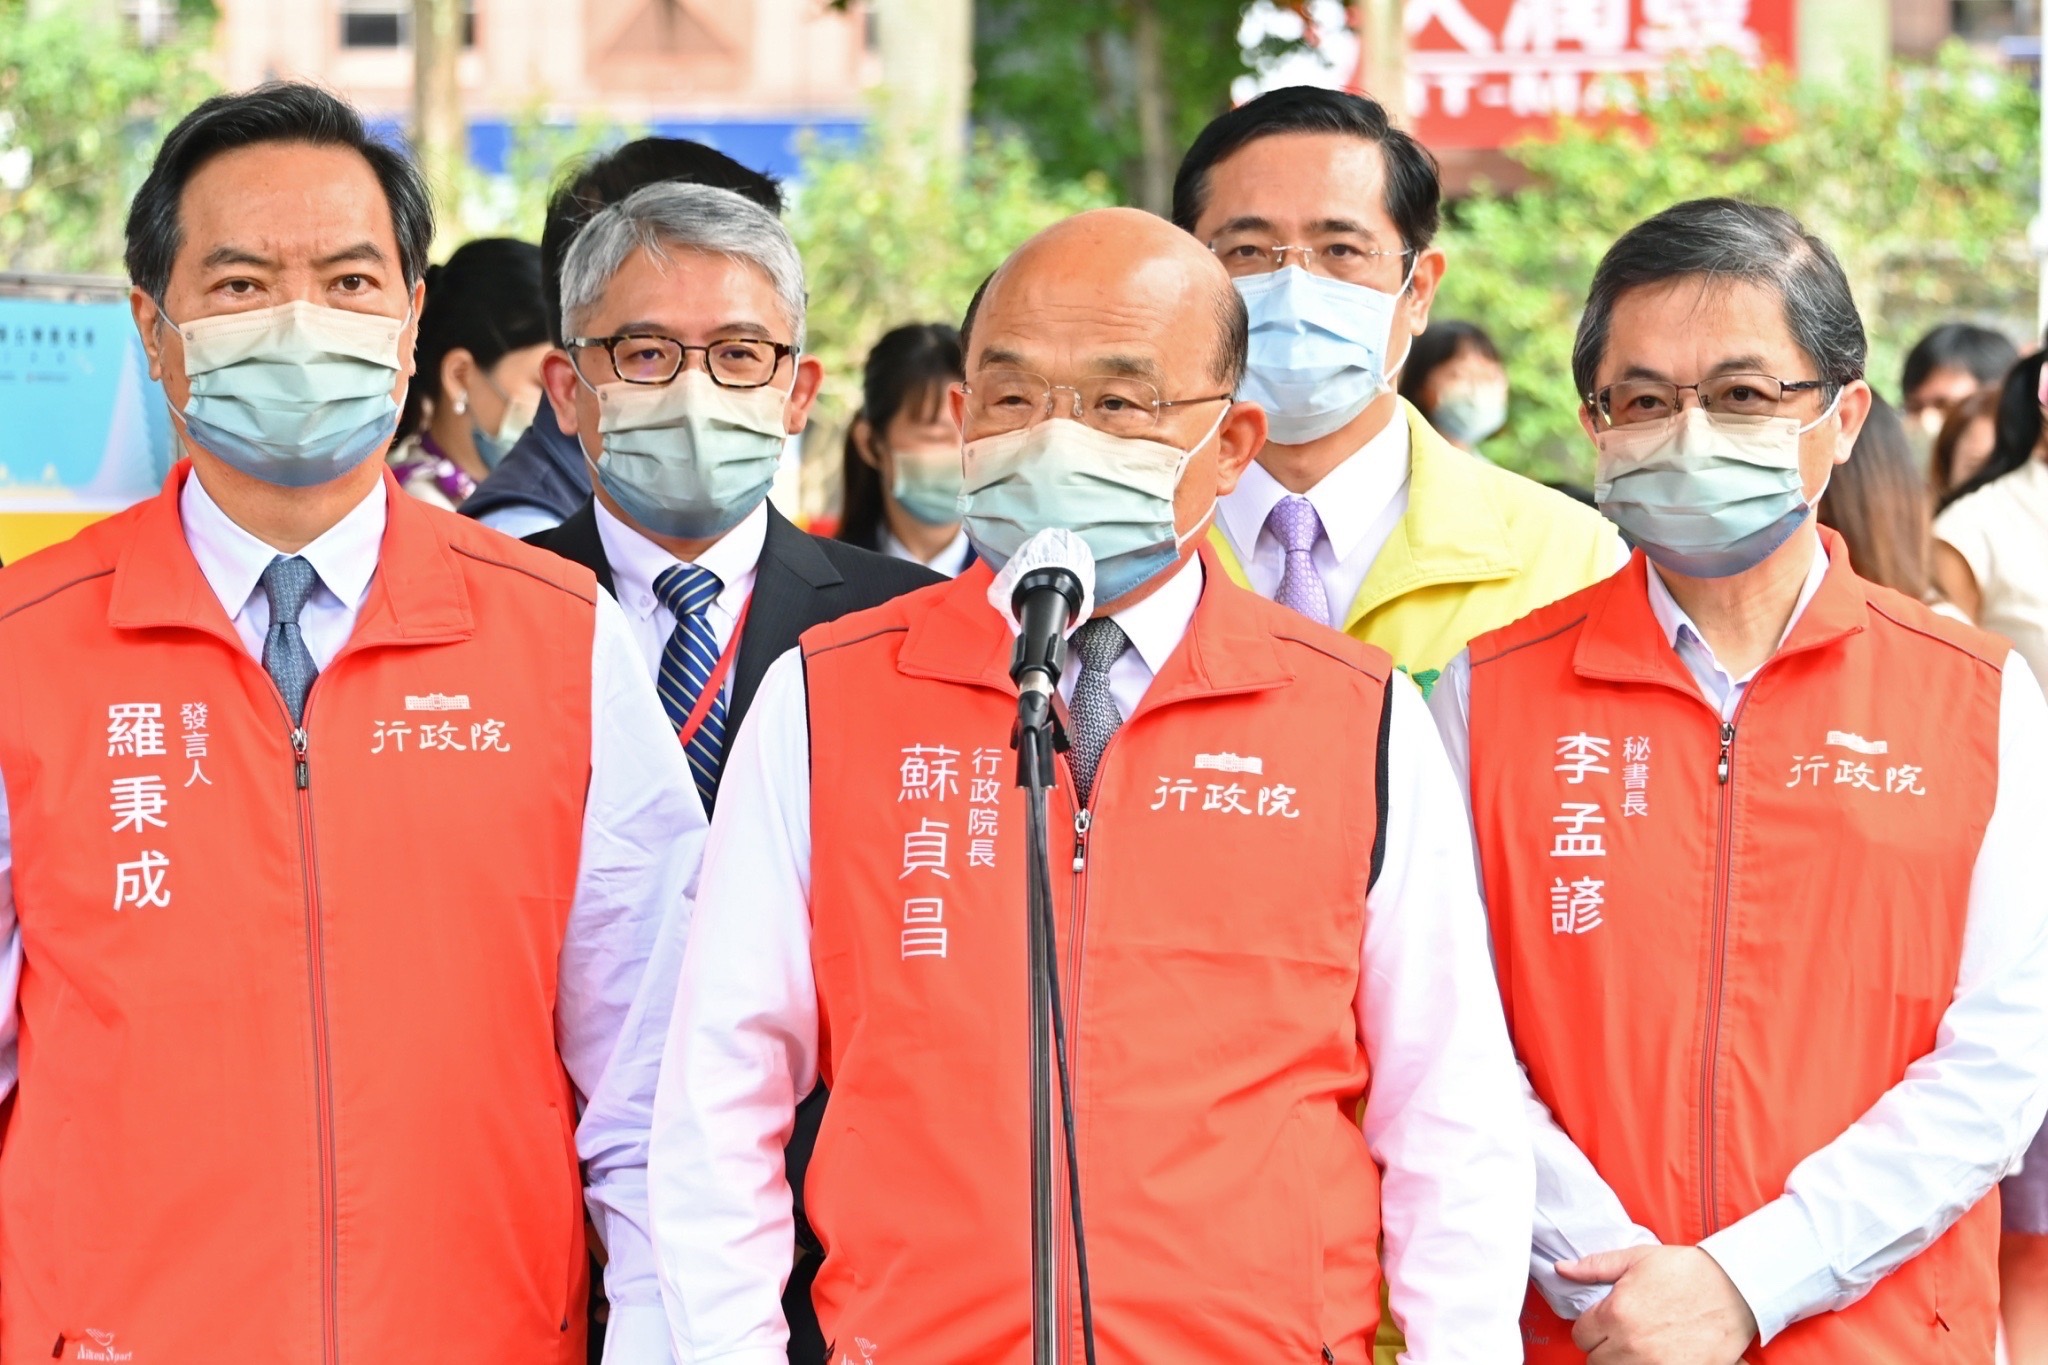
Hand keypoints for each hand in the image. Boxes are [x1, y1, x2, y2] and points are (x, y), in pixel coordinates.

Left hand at [1556, 1245, 1756, 1364]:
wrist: (1734, 1289)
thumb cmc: (1686, 1271)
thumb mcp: (1637, 1258)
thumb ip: (1594, 1267)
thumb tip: (1561, 1269)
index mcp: (1616, 1313)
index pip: (1581, 1335)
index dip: (1592, 1327)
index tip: (1605, 1321)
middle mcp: (1631, 1344)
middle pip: (1595, 1360)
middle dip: (1604, 1347)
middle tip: (1623, 1333)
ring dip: (1622, 1361)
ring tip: (1640, 1345)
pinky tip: (1657, 1355)